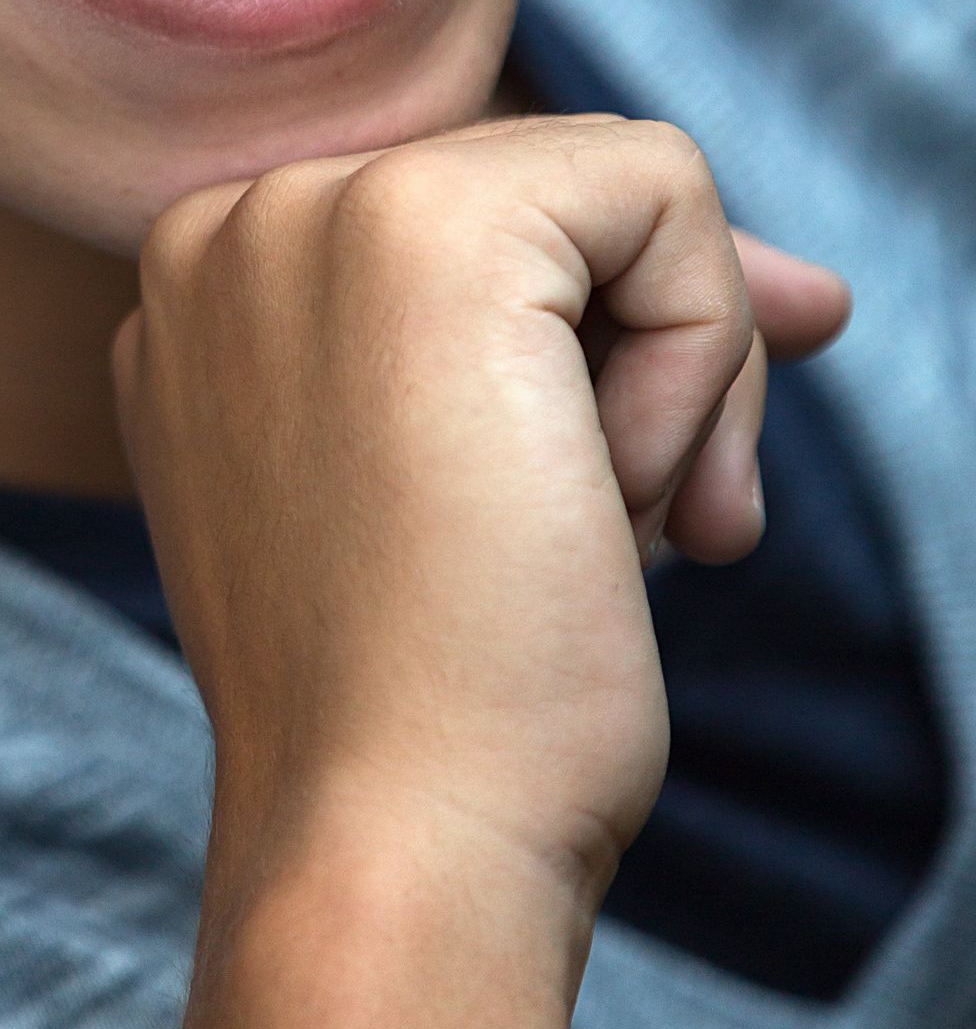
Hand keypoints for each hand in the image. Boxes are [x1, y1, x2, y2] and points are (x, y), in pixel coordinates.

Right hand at [113, 116, 848, 914]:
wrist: (393, 842)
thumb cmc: (440, 710)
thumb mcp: (484, 484)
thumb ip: (598, 345)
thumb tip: (820, 292)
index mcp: (207, 292)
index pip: (468, 223)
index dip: (605, 328)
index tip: (658, 473)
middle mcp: (229, 225)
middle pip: (543, 190)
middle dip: (655, 356)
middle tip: (652, 532)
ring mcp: (309, 208)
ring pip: (613, 186)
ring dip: (675, 372)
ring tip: (625, 529)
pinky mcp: (429, 220)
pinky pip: (662, 189)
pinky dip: (703, 352)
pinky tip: (625, 494)